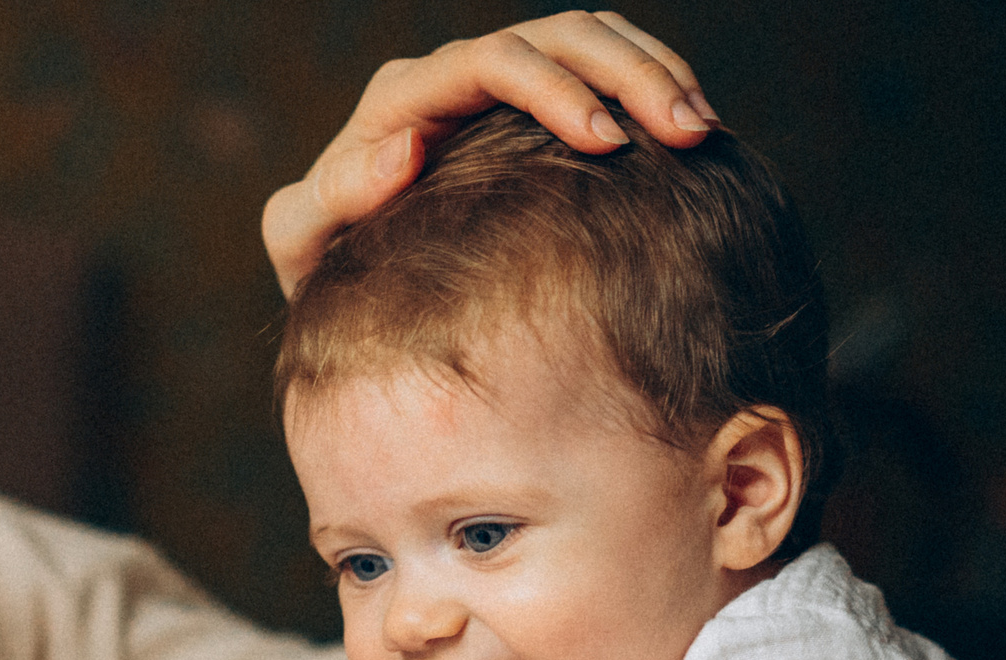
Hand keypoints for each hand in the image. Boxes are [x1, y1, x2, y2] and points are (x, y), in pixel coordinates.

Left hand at [264, 11, 716, 296]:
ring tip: (703, 131)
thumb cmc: (317, 265)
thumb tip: (404, 150)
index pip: (491, 62)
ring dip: (655, 72)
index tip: (605, 145)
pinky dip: (652, 86)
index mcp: (402, 99)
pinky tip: (694, 137)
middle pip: (558, 35)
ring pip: (592, 39)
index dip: (554, 90)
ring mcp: (497, 88)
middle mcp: (453, 78)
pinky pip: (604, 70)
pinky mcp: (534, 109)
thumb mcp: (302, 239)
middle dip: (629, 72)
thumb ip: (332, 196)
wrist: (338, 279)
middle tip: (687, 130)